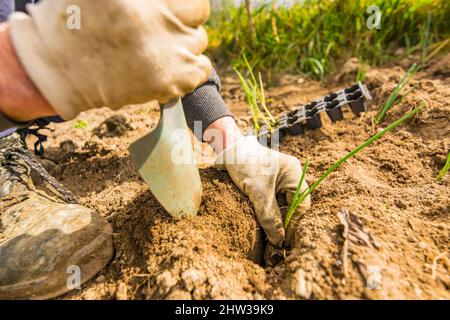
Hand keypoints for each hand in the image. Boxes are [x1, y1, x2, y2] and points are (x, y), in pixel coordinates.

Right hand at [9, 0, 211, 119]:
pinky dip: (191, 71)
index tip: (171, 12)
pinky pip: (200, 71)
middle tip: (163, 30)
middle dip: (183, 21)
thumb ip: (142, 0)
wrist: (57, 70)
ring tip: (160, 50)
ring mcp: (168, 51)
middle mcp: (161, 20)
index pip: (194, 0)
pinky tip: (169, 69)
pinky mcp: (168, 80)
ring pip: (199, 42)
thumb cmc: (74, 23)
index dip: (183, 5)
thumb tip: (163, 4)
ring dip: (184, 45)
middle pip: (198, 15)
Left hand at [215, 136, 310, 246]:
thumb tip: (279, 242)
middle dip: (282, 218)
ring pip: (281, 203)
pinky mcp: (268, 180)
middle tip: (271, 233)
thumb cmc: (245, 165)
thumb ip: (270, 218)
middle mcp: (290, 174)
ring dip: (272, 214)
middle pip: (292, 204)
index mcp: (294, 173)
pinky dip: (265, 207)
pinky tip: (258, 214)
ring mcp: (279, 177)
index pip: (303, 204)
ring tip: (263, 224)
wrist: (226, 149)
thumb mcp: (258, 194)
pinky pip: (272, 198)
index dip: (294, 221)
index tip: (282, 236)